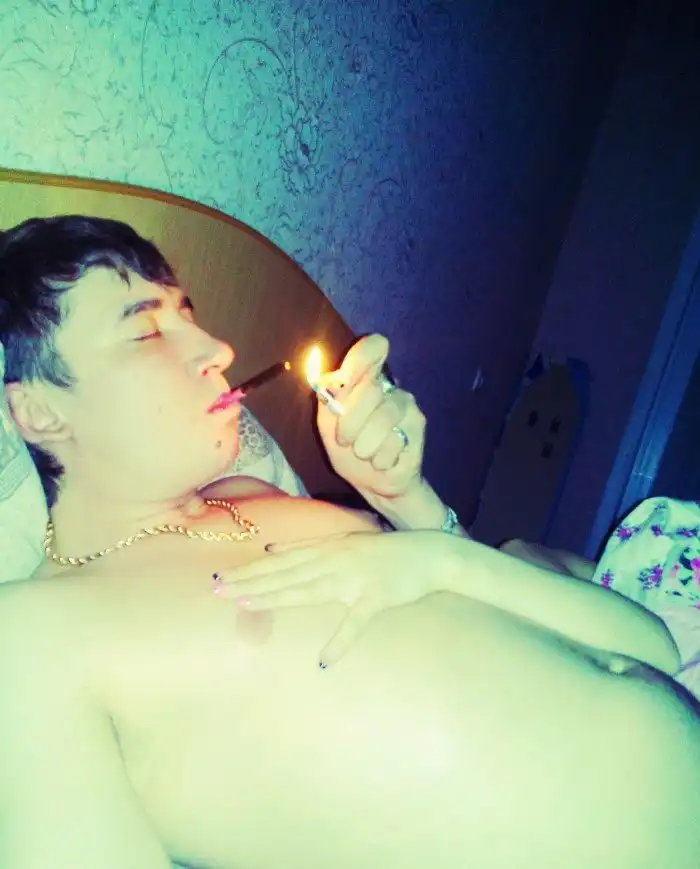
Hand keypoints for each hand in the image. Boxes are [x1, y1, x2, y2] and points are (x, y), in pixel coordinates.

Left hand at [213, 530, 455, 665]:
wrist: (427, 554)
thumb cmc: (384, 551)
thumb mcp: (344, 540)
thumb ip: (310, 546)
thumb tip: (274, 550)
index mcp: (326, 549)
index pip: (280, 563)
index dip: (251, 572)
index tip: (222, 580)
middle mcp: (333, 561)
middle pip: (284, 574)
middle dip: (250, 582)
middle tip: (218, 590)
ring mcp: (353, 580)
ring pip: (307, 590)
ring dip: (276, 597)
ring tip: (246, 606)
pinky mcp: (375, 599)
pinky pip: (356, 624)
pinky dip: (340, 642)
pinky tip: (324, 661)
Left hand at [316, 334, 425, 499]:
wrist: (373, 483)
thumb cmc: (349, 450)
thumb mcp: (328, 424)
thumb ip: (328, 398)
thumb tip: (333, 378)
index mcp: (364, 378)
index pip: (373, 347)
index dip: (359, 358)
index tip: (345, 379)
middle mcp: (388, 386)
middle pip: (369, 389)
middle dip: (350, 422)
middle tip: (346, 440)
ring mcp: (406, 404)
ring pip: (382, 418)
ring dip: (364, 445)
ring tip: (365, 453)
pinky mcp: (418, 425)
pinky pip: (394, 440)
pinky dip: (380, 458)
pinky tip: (383, 460)